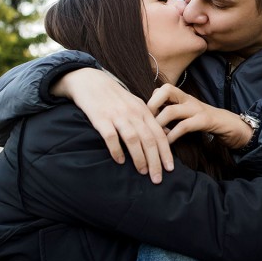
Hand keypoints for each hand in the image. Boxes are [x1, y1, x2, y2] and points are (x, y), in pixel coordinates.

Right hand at [55, 69, 173, 182]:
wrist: (91, 82)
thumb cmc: (115, 97)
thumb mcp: (136, 104)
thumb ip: (150, 119)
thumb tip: (166, 134)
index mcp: (144, 111)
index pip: (160, 135)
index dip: (166, 153)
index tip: (170, 169)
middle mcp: (133, 114)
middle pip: (149, 140)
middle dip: (155, 161)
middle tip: (157, 179)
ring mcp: (117, 115)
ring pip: (133, 139)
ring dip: (139, 158)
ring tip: (142, 172)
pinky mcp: (101, 118)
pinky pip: (111, 137)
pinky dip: (116, 150)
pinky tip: (119, 161)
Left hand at [147, 84, 252, 148]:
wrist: (230, 125)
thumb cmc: (204, 121)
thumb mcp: (186, 113)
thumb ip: (171, 112)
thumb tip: (149, 122)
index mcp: (183, 96)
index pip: (161, 89)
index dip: (150, 100)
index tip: (145, 117)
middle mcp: (188, 99)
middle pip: (165, 91)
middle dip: (151, 107)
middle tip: (145, 124)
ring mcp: (197, 109)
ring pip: (171, 110)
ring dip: (159, 125)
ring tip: (154, 137)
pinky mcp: (204, 121)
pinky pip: (184, 127)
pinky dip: (172, 136)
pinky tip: (167, 144)